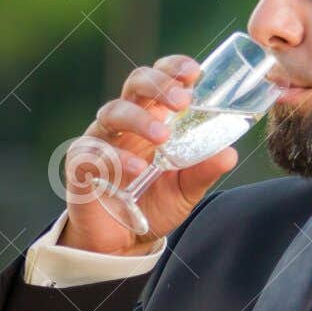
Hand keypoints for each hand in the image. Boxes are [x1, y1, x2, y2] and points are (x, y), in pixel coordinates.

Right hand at [61, 53, 238, 254]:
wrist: (122, 242)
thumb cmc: (153, 204)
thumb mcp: (186, 189)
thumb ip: (203, 170)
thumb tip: (230, 153)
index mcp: (153, 117)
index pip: (160, 78)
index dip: (174, 68)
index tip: (195, 74)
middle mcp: (126, 122)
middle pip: (135, 83)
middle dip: (158, 85)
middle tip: (182, 102)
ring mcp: (101, 140)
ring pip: (112, 112)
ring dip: (139, 119)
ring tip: (162, 137)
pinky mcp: (81, 165)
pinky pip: (92, 152)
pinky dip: (115, 158)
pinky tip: (136, 169)